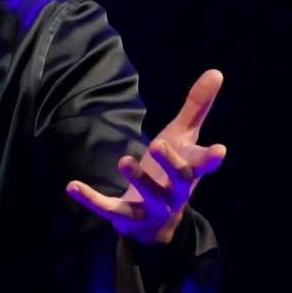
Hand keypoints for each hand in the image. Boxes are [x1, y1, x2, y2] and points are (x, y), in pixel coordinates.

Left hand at [66, 69, 227, 244]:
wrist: (157, 220)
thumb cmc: (170, 170)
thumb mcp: (182, 137)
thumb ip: (196, 107)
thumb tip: (216, 72)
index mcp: (188, 169)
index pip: (202, 163)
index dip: (210, 158)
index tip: (219, 150)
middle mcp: (175, 191)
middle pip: (179, 180)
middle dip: (170, 164)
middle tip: (158, 145)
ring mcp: (152, 207)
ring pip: (150, 196)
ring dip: (138, 179)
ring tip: (124, 160)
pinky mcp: (126, 217)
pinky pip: (109, 209)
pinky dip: (91, 199)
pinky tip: (72, 186)